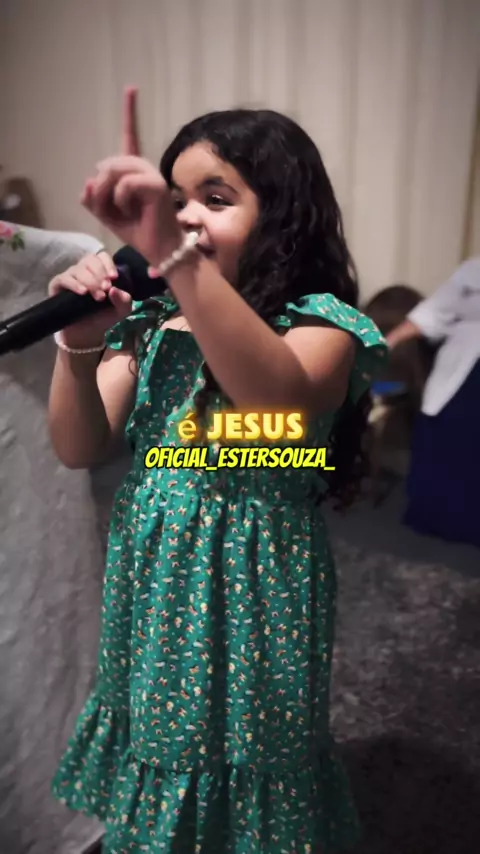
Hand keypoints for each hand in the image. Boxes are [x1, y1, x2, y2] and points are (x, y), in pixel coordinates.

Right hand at [48, 251, 131, 348]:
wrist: (88, 332)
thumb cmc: (104, 316)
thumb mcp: (121, 310)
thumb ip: (124, 300)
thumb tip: (114, 289)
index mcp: (100, 270)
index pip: (102, 256)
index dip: (108, 264)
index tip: (114, 278)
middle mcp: (84, 269)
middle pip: (90, 260)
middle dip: (100, 274)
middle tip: (106, 289)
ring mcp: (70, 275)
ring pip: (79, 269)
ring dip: (90, 281)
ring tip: (98, 297)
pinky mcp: (58, 284)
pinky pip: (64, 278)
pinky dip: (74, 284)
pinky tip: (83, 293)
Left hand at [80, 87, 181, 267]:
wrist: (160, 251)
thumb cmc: (138, 232)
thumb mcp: (108, 213)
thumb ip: (94, 197)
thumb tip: (88, 181)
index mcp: (134, 172)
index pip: (130, 136)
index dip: (130, 112)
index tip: (131, 87)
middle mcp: (144, 168)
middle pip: (108, 163)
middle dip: (98, 187)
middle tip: (105, 209)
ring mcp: (152, 175)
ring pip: (114, 170)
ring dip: (106, 193)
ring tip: (117, 210)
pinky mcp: (157, 186)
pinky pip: (127, 183)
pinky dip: (121, 199)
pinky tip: (130, 211)